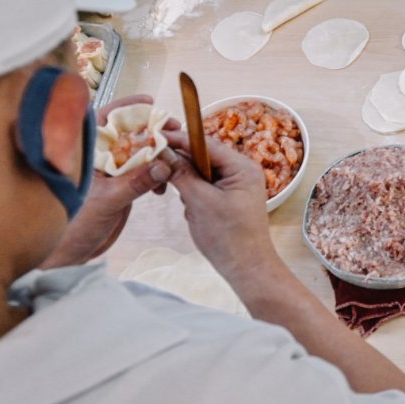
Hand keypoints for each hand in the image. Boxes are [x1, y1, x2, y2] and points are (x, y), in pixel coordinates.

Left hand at [40, 95, 177, 267]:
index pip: (104, 118)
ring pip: (137, 151)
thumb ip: (134, 183)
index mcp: (84, 152)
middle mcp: (96, 157)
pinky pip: (142, 171)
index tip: (150, 103)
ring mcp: (109, 170)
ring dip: (157, 152)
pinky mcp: (119, 185)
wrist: (68, 255)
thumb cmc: (73, 226)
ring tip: (176, 156)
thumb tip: (163, 165)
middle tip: (174, 130)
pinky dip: (156, 172)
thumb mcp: (106, 202)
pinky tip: (166, 182)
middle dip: (151, 129)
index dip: (127, 107)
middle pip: (127, 132)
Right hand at [163, 131, 276, 280]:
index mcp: (242, 167)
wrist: (247, 267)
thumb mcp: (200, 202)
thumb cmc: (228, 237)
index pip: (206, 144)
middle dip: (184, 166)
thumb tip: (164, 153)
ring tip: (187, 202)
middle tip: (161, 170)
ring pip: (202, 173)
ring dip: (189, 185)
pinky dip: (194, 196)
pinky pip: (206, 187)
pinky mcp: (230, 198)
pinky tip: (194, 212)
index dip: (181, 140)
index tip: (157, 135)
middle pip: (204, 156)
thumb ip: (182, 175)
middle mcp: (242, 171)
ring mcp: (237, 185)